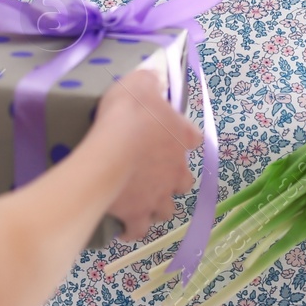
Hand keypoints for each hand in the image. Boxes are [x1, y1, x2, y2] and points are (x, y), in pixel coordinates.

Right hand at [93, 64, 201, 239]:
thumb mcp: (139, 83)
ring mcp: (159, 196)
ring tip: (139, 200)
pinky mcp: (138, 215)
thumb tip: (156, 76)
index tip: (170, 136)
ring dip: (156, 205)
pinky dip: (132, 228)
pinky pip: (139, 230)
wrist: (110, 152)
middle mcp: (177, 171)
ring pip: (166, 209)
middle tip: (153, 173)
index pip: (194, 139)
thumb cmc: (128, 115)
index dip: (183, 138)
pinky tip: (123, 224)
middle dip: (172, 181)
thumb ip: (150, 80)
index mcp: (182, 137)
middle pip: (184, 182)